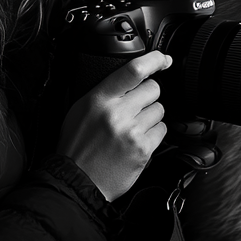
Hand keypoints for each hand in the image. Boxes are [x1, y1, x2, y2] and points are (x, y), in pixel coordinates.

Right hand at [57, 50, 171, 201]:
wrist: (76, 182)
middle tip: (134, 108)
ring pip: (159, 109)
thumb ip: (105, 92)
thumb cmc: (77, 146)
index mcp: (99, 99)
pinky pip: (161, 130)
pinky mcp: (143, 150)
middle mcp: (117, 114)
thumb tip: (131, 77)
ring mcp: (132, 132)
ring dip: (150, 116)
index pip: (133, 70)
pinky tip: (137, 141)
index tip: (163, 59)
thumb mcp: (81, 110)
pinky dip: (153, 134)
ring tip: (132, 128)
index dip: (154, 60)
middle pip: (153, 88)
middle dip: (147, 96)